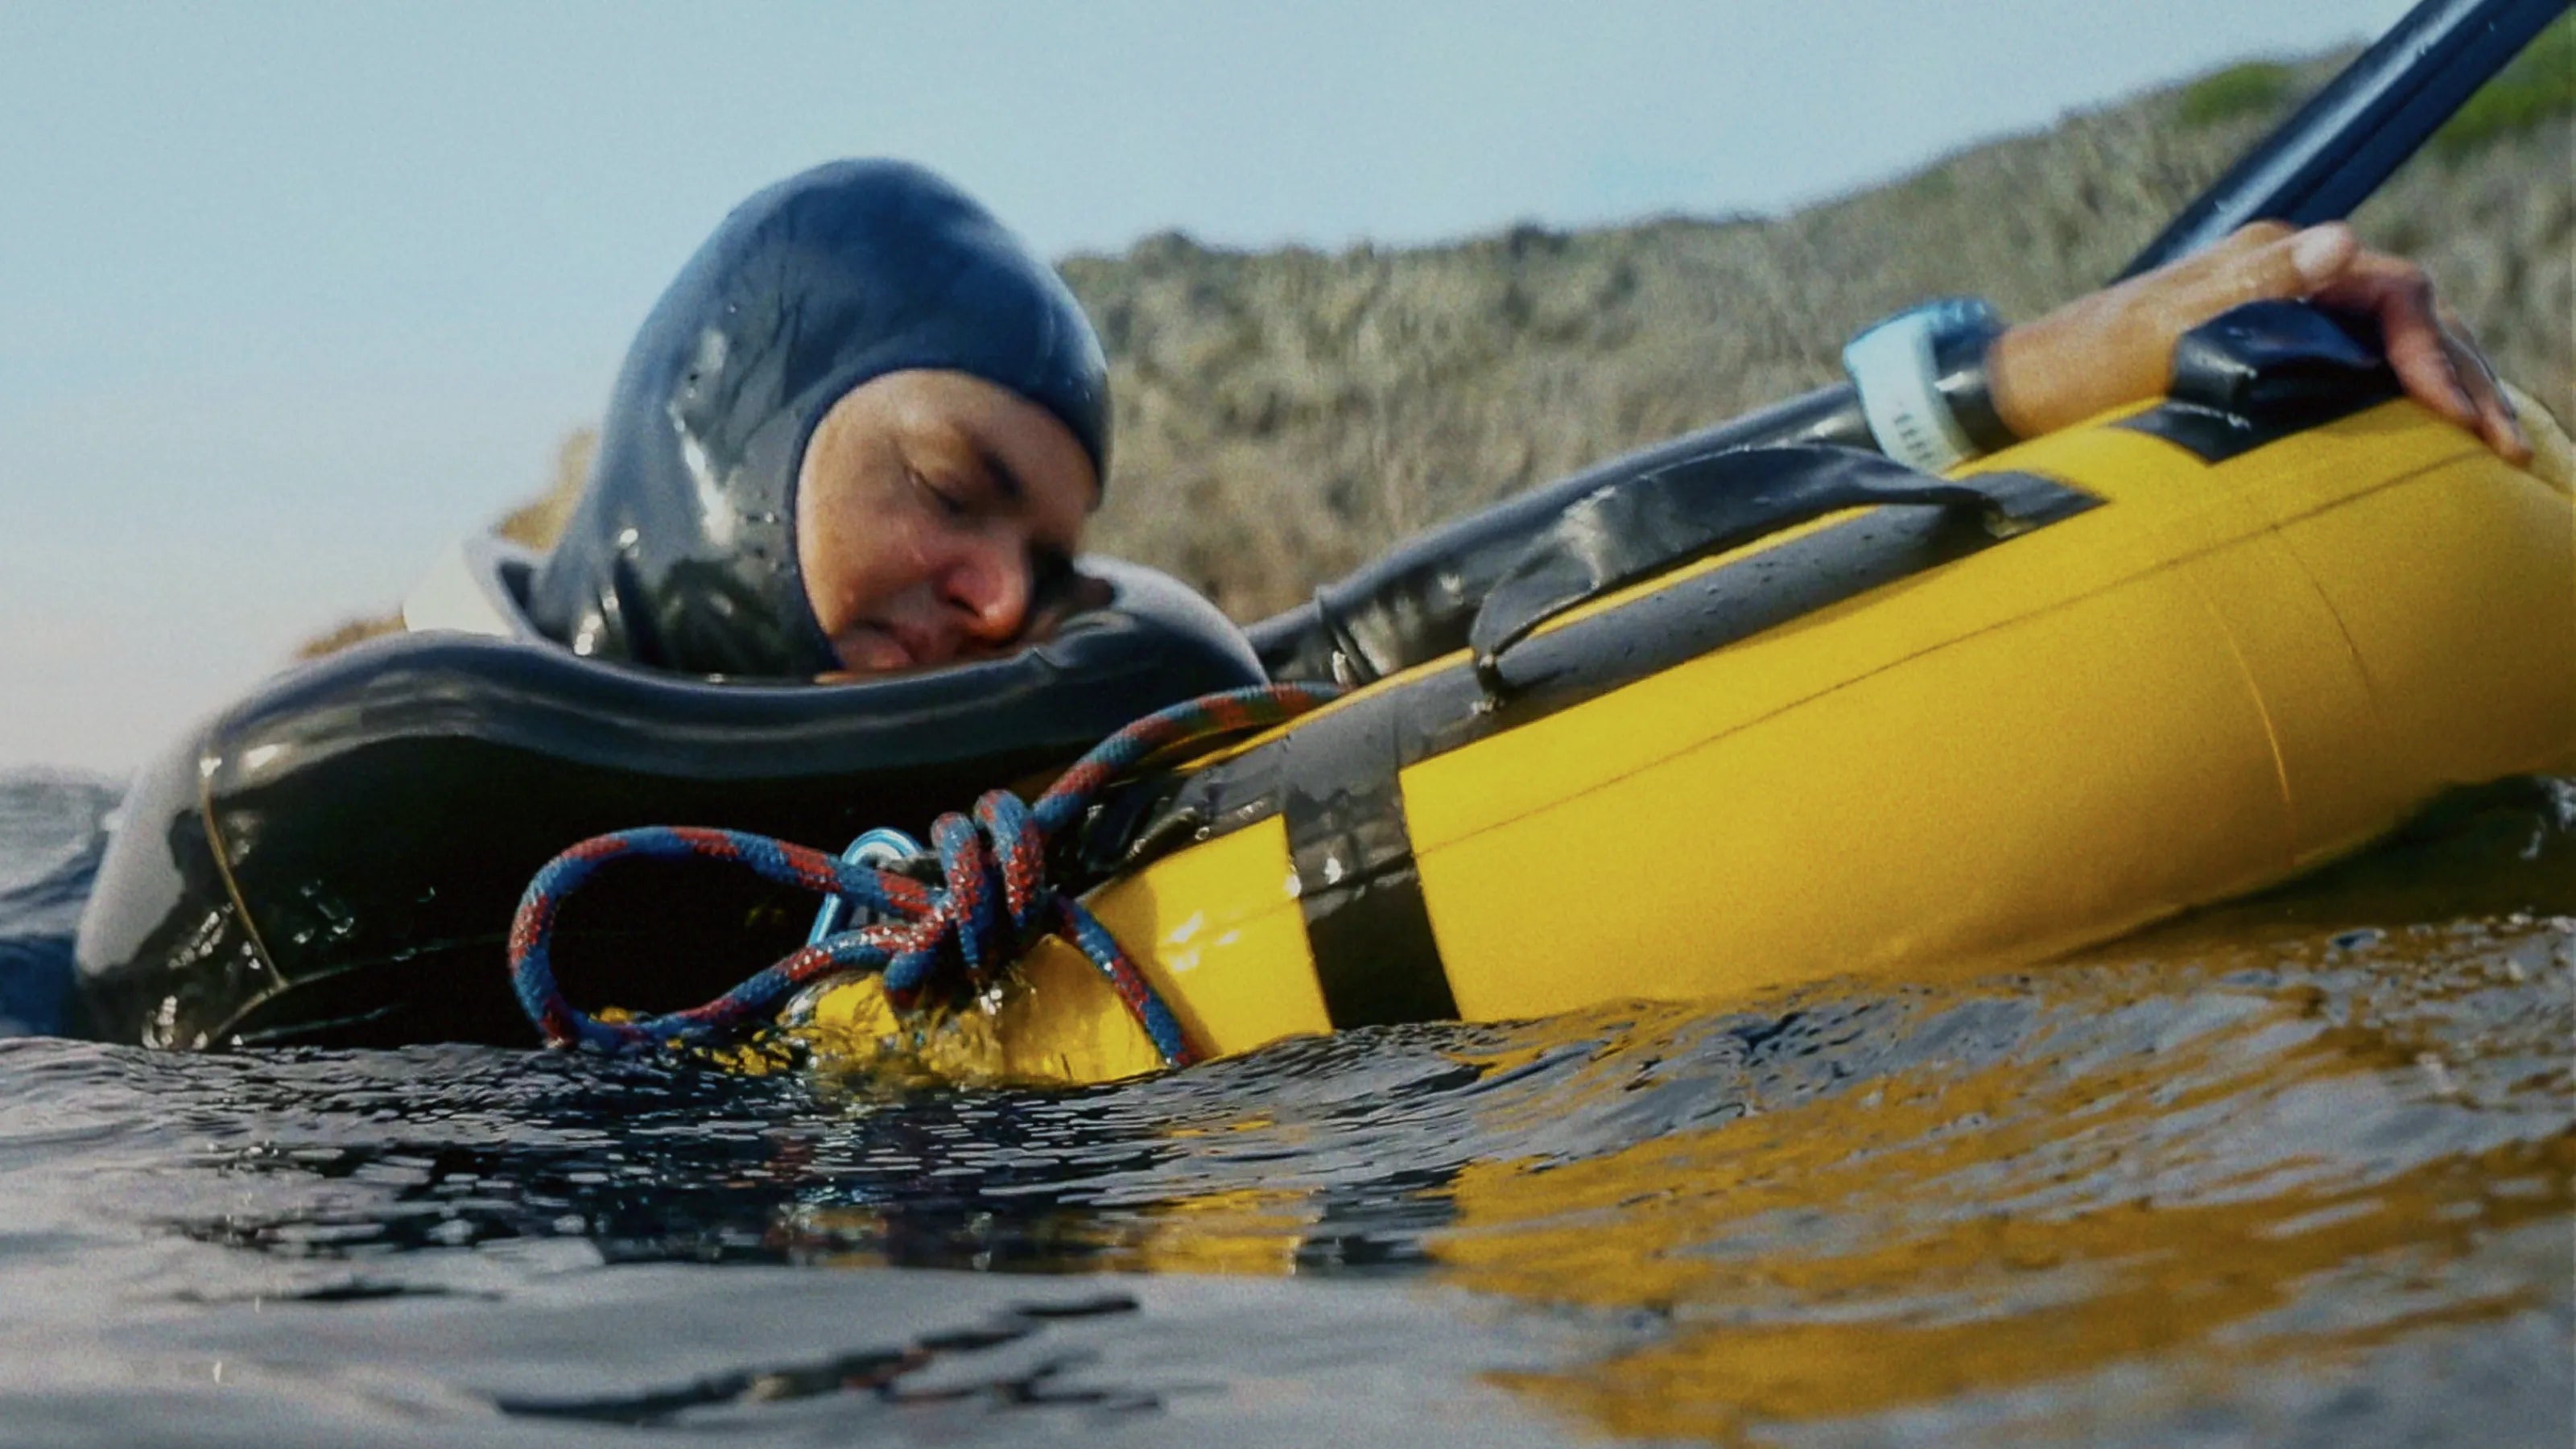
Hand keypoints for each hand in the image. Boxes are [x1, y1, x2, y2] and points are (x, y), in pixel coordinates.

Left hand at [1989, 221, 2529, 463]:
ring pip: (2392, 346)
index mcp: (2276, 258)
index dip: (2436, 351)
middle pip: (2409, 318)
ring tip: (2494, 448)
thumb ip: (2255, 287)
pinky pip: (2361, 370)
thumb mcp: (2164, 327)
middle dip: (2464, 377)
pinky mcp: (2270, 356)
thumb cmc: (2086, 365)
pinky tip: (2432, 443)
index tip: (2457, 413)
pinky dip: (2406, 401)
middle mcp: (2288, 277)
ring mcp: (2282, 315)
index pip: (2394, 290)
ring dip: (2448, 391)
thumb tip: (2341, 243)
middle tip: (2506, 445)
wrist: (2028, 393)